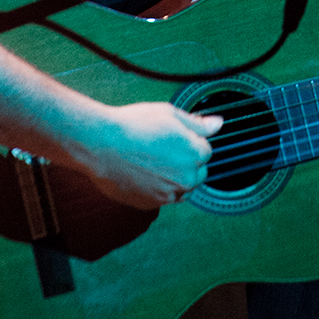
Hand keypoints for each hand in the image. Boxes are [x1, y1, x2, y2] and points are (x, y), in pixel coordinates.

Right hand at [73, 101, 223, 208]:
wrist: (101, 144)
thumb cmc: (134, 125)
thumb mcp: (170, 114)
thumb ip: (198, 123)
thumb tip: (218, 124)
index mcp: (196, 154)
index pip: (205, 151)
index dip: (189, 141)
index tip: (172, 136)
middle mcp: (187, 178)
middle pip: (197, 172)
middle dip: (186, 162)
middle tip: (161, 148)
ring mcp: (169, 194)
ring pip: (181, 188)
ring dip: (174, 178)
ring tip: (152, 161)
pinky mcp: (150, 204)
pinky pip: (163, 198)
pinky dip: (158, 188)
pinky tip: (143, 173)